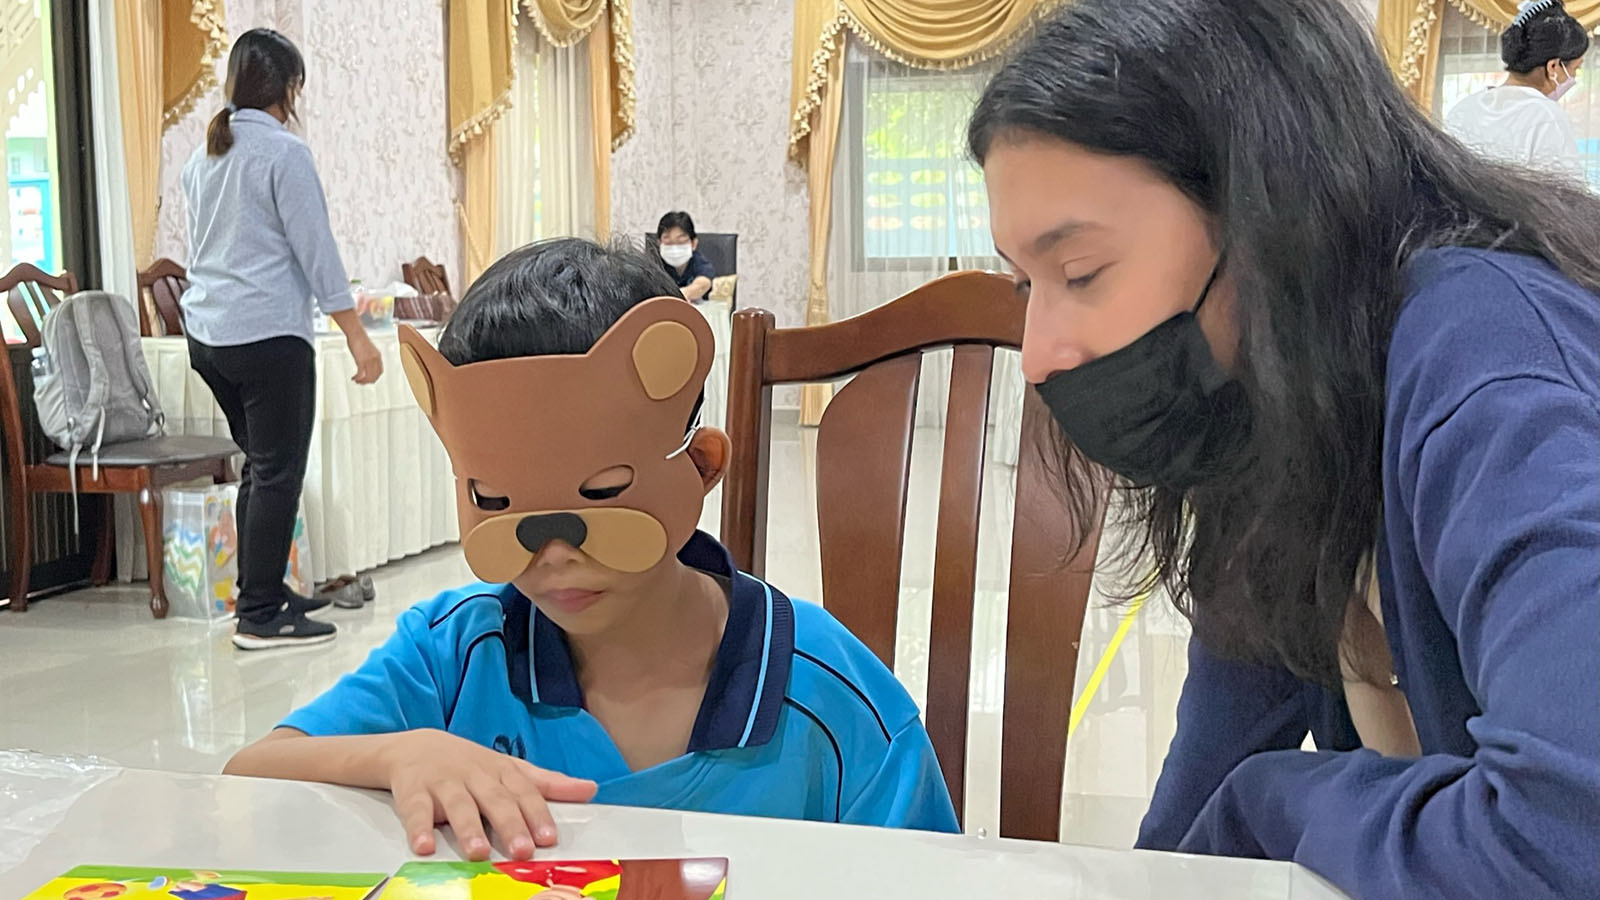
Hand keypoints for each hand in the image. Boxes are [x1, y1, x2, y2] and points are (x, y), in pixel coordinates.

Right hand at [345, 330, 382, 384]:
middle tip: (362, 382)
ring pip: (369, 376)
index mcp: (378, 356)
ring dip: (363, 381)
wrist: (356, 332)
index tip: (369, 379)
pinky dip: (358, 378)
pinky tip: (354, 378)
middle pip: (375, 376)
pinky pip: (361, 373)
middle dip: (368, 381)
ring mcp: (369, 360)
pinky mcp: (361, 360)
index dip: (375, 377)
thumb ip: (369, 357)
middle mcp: (375, 359)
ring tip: (357, 381)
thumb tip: (366, 363)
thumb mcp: (368, 349)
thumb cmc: (359, 339)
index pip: (380, 371)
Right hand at [378, 729, 596, 860]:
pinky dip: (418, 828)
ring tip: (479, 852)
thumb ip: (547, 783)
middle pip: (494, 799)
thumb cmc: (468, 764)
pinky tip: (424, 847)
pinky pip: (415, 810)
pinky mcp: (413, 791)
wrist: (413, 747)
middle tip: (522, 850)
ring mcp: (443, 782)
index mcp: (500, 771)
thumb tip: (590, 789)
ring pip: (458, 805)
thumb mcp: (508, 768)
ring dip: (468, 829)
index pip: (523, 792)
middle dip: (509, 824)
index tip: (549, 837)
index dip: (537, 814)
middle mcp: (474, 775)